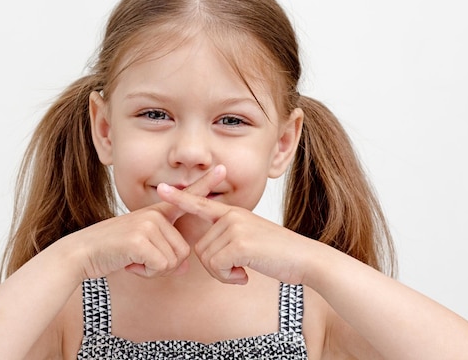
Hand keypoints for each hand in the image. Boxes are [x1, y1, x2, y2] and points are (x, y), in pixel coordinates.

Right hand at [75, 165, 226, 279]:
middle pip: (183, 252)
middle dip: (163, 264)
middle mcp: (155, 215)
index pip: (186, 197)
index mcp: (156, 214)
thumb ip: (165, 254)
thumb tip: (185, 267)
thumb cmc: (111, 250)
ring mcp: (147, 225)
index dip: (206, 184)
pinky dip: (146, 272)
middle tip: (138, 257)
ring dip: (154, 269)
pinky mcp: (140, 239)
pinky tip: (129, 262)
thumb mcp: (142, 249)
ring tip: (132, 257)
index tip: (223, 169)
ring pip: (173, 261)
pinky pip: (160, 266)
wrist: (81, 253)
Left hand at [157, 181, 310, 285]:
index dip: (180, 198)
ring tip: (246, 269)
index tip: (162, 189)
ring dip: (224, 274)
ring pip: (207, 260)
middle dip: (216, 267)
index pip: (201, 204)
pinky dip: (229, 277)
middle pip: (200, 249)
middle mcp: (232, 216)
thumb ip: (230, 239)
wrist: (306, 259)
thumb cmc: (280, 254)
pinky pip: (217, 267)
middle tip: (239, 269)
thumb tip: (208, 253)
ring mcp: (235, 227)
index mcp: (234, 213)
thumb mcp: (252, 239)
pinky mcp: (239, 242)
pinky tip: (246, 274)